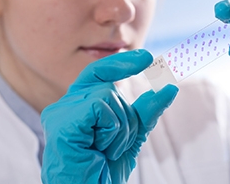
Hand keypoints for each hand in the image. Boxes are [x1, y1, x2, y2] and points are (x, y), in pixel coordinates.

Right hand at [41, 49, 177, 183]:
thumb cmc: (103, 171)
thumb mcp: (131, 136)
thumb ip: (146, 112)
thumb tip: (169, 87)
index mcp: (77, 106)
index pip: (99, 73)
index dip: (122, 63)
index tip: (148, 58)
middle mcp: (65, 106)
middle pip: (109, 86)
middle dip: (126, 118)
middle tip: (114, 147)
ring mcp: (60, 113)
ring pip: (107, 94)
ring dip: (119, 128)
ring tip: (104, 150)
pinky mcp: (61, 122)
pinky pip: (99, 105)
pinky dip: (110, 129)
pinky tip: (97, 148)